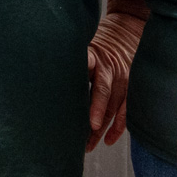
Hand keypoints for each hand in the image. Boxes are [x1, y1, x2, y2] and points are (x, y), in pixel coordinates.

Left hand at [85, 8, 142, 150]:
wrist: (126, 31)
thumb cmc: (97, 43)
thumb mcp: (84, 45)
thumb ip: (71, 62)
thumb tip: (45, 79)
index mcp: (95, 57)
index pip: (88, 69)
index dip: (84, 86)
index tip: (80, 101)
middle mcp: (110, 69)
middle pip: (102, 94)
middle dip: (94, 115)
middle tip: (84, 136)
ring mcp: (123, 79)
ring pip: (113, 107)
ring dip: (101, 128)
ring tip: (89, 146)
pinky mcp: (130, 87)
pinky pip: (126, 110)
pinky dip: (118, 126)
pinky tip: (109, 140)